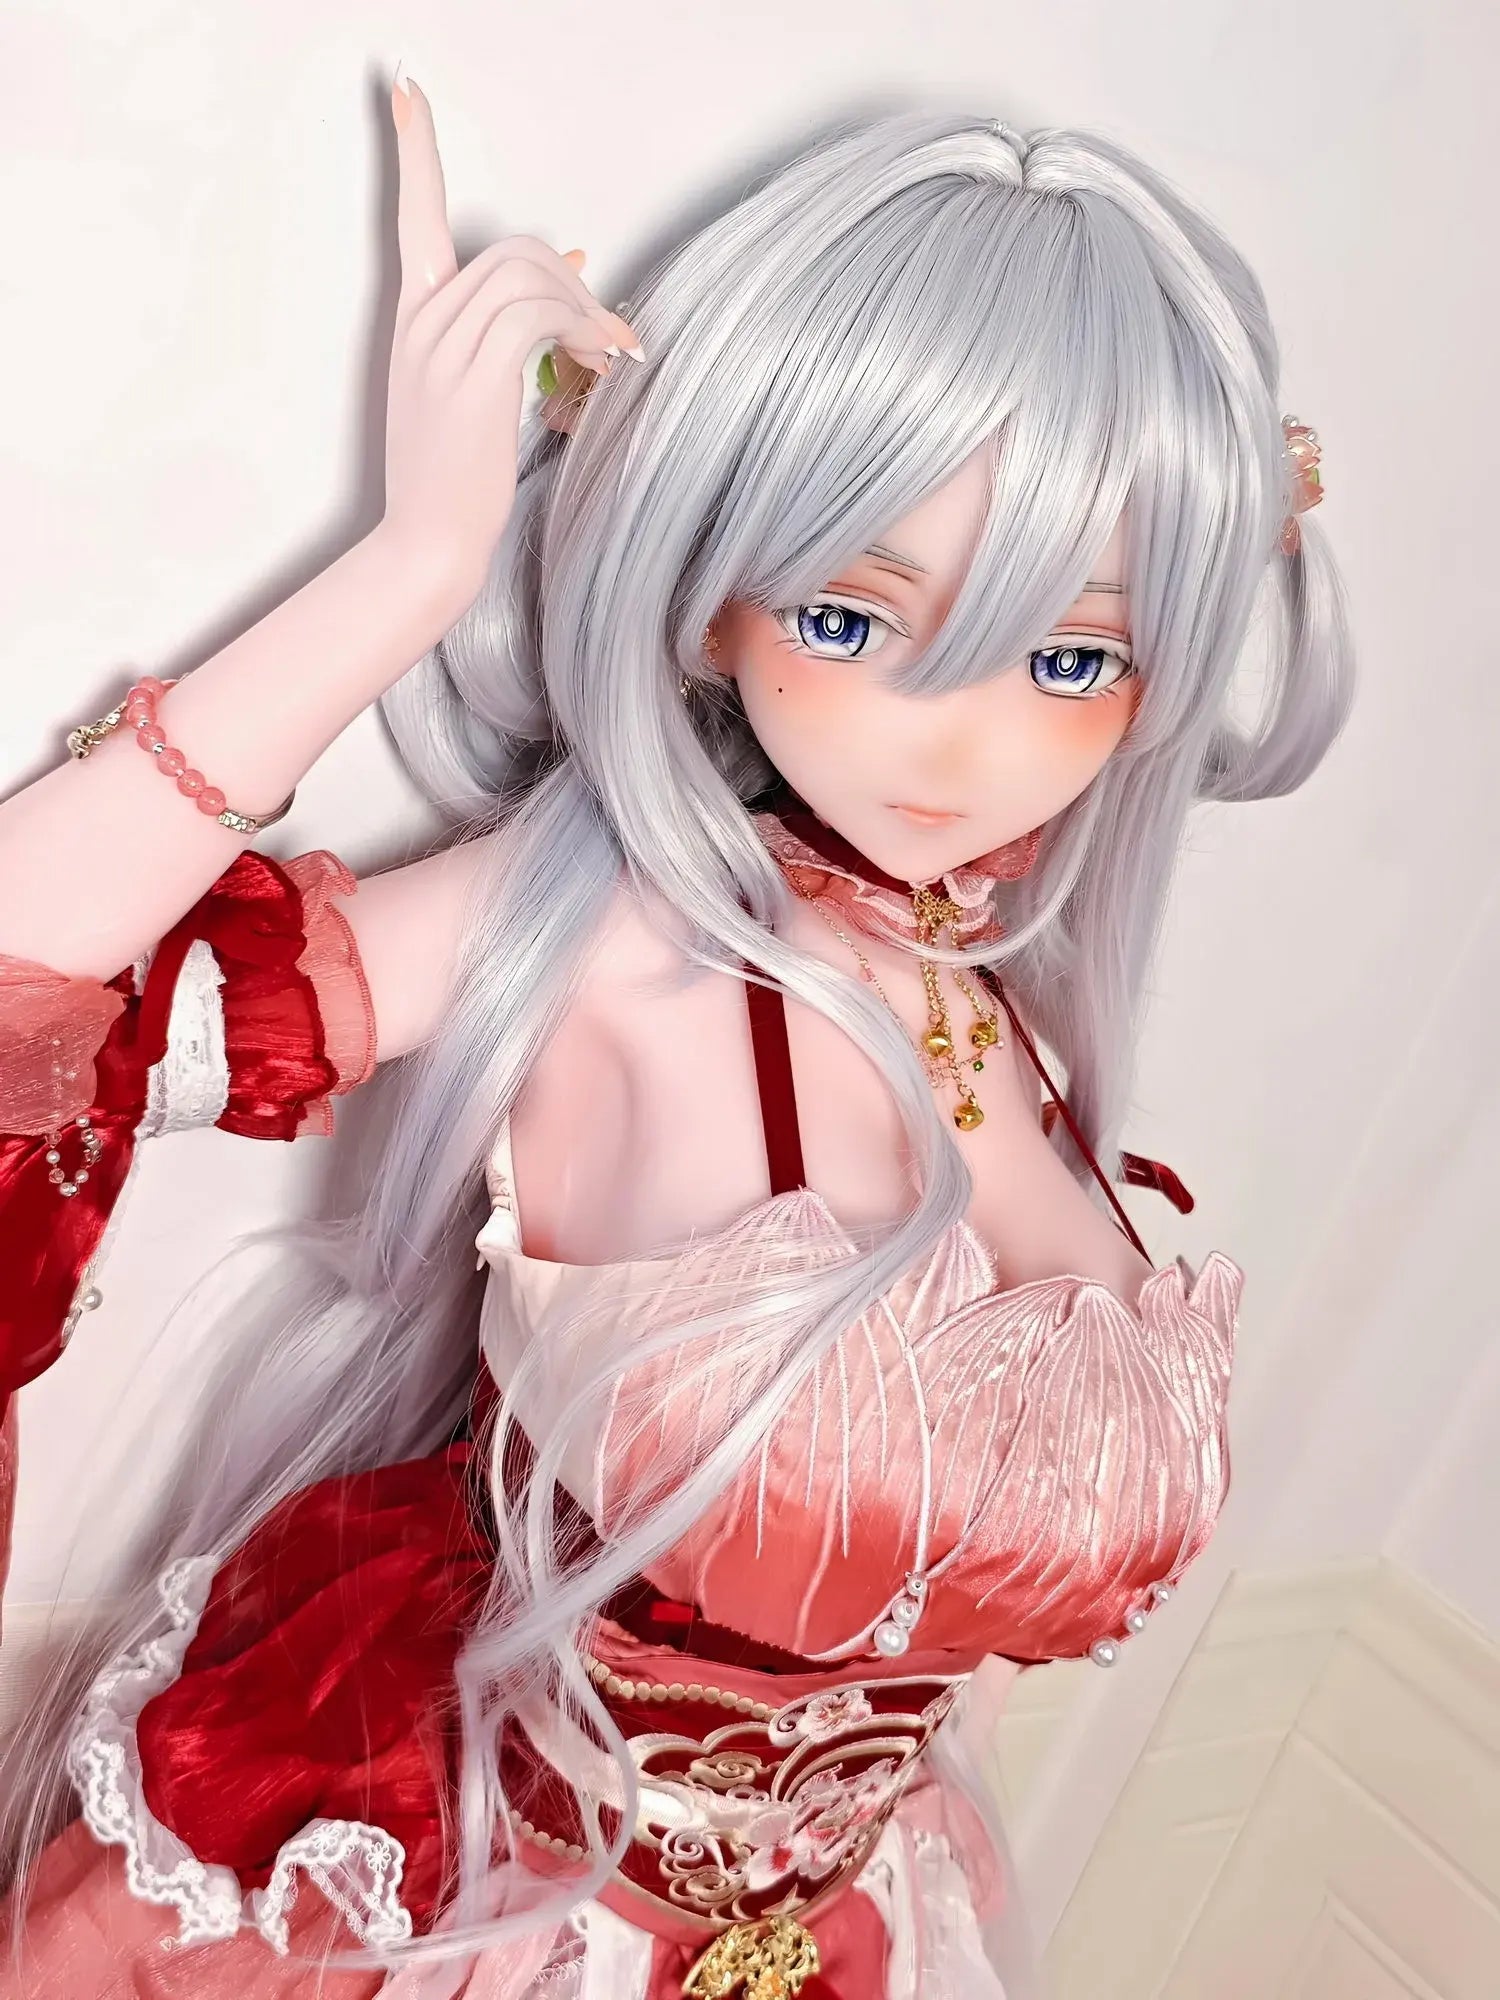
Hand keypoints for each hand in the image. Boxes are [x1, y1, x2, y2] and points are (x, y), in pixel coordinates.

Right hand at [380, 73, 640, 607]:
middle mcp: (421, 323)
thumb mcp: (476, 394)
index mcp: (412, 320)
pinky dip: (579, 328)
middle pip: (511, 250)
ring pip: (528, 276)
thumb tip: (572, 265)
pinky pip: (535, 314)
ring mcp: (442, 349)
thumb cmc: (454, 479)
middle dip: (571, 284)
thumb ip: (513, 330)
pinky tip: (599, 361)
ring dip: (584, 311)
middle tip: (605, 337)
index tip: (407, 90)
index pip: (413, 216)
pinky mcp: (472, 378)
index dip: (414, 151)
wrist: (428, 542)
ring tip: (605, 358)